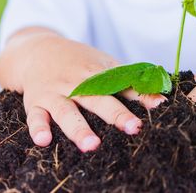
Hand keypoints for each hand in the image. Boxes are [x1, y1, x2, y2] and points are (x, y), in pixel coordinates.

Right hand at [0, 29, 166, 151]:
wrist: (38, 50)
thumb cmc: (80, 63)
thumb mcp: (105, 67)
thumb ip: (131, 83)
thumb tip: (161, 100)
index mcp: (97, 73)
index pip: (122, 85)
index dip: (140, 96)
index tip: (158, 106)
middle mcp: (77, 83)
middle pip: (98, 99)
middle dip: (116, 114)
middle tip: (133, 128)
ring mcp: (55, 93)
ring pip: (66, 111)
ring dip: (79, 128)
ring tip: (92, 145)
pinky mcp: (35, 102)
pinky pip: (34, 117)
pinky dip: (38, 128)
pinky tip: (43, 141)